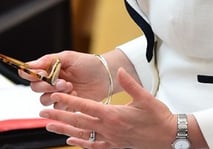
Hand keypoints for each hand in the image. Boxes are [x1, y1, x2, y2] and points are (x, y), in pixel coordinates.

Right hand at [21, 51, 111, 104]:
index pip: (29, 73)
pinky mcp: (66, 106)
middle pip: (35, 88)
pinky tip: (76, 93)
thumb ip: (48, 61)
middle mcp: (50, 83)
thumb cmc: (87, 64)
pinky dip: (65, 102)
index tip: (39, 73)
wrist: (105, 76)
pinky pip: (57, 108)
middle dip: (46, 86)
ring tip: (70, 87)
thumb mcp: (68, 57)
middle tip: (61, 82)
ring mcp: (58, 95)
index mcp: (48, 69)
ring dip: (55, 94)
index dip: (29, 74)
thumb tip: (28, 65)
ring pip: (44, 100)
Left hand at [40, 68, 178, 148]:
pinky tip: (70, 141)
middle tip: (42, 113)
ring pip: (82, 135)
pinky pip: (93, 146)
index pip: (85, 107)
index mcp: (113, 115)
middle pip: (78, 122)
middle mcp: (109, 129)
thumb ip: (130, 84)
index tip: (54, 97)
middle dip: (59, 116)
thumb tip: (120, 70)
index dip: (68, 101)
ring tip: (49, 126)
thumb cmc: (159, 117)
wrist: (170, 138)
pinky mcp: (115, 146)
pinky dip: (81, 144)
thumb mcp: (146, 97)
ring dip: (64, 130)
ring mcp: (111, 139)